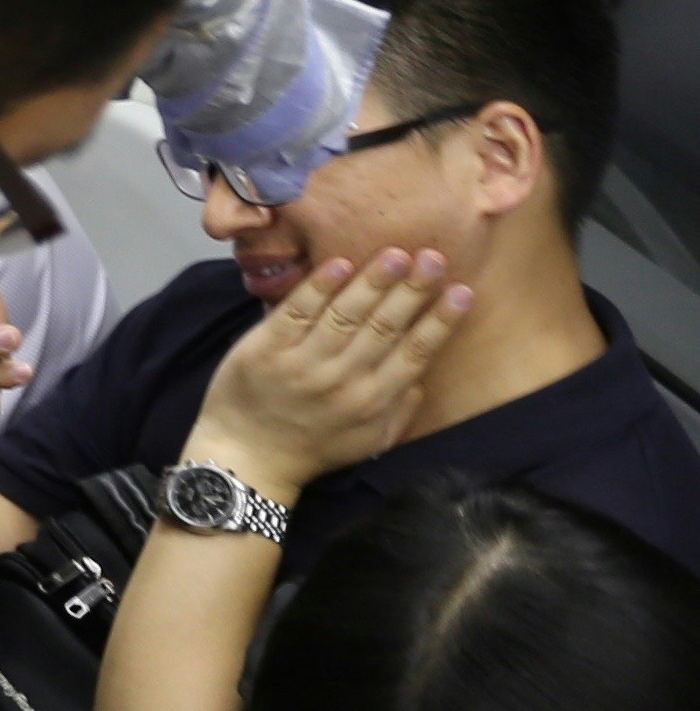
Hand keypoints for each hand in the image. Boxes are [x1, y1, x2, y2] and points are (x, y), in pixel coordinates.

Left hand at [191, 249, 469, 493]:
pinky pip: (295, 312)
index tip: (463, 290)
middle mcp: (342, 380)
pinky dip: (318, 287)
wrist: (247, 457)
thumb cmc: (313, 447)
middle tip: (434, 256)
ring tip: (397, 253)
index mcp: (373, 401)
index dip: (441, 320)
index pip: (415, 352)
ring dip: (373, 281)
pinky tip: (340, 264)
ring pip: (346, 315)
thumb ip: (400, 408)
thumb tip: (424, 375)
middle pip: (386, 326)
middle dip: (413, 289)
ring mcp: (302, 364)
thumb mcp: (369, 440)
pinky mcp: (264, 350)